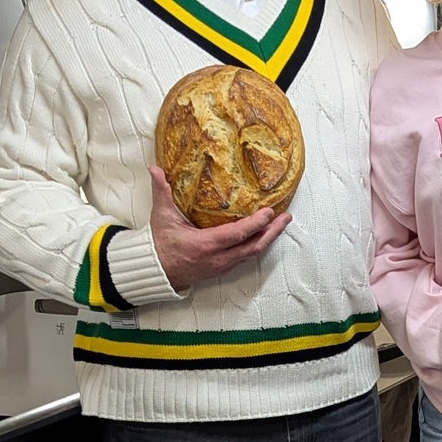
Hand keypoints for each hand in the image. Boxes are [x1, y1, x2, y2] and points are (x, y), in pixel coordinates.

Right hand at [148, 166, 290, 289]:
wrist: (156, 272)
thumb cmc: (159, 246)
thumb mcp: (161, 217)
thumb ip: (161, 192)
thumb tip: (156, 170)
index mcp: (206, 244)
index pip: (238, 234)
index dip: (256, 224)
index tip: (270, 212)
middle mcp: (218, 257)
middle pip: (254, 246)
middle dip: (273, 231)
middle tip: (286, 217)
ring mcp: (223, 265)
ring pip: (253, 253)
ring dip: (269, 238)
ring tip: (281, 224)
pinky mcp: (224, 268)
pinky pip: (247, 257)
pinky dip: (259, 245)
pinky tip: (265, 236)